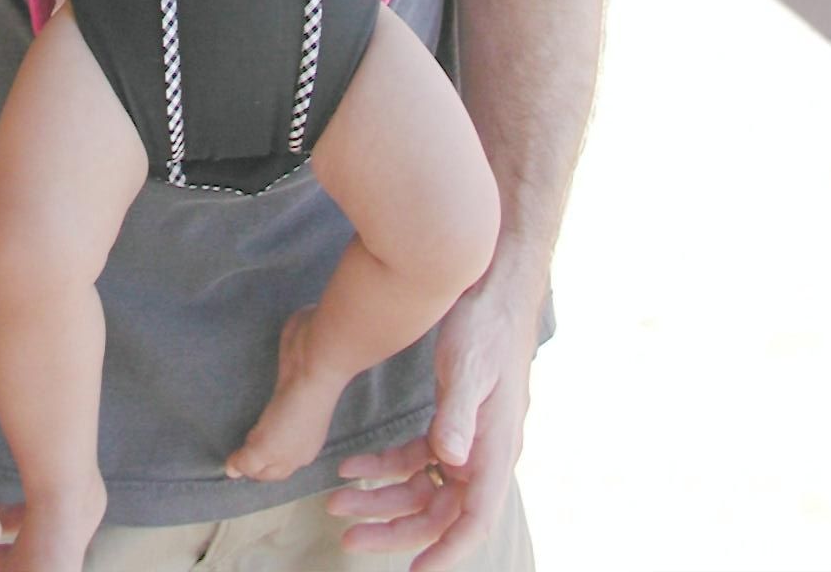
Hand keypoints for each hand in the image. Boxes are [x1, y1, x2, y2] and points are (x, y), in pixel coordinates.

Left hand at [328, 284, 538, 567]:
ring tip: (335, 499)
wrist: (495, 285)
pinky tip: (352, 465)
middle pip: (438, 510)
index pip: (475, 518)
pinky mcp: (450, 421)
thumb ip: (459, 414)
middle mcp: (482, 453)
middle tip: (346, 536)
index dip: (448, 551)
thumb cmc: (486, 325)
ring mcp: (465, 439)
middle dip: (393, 527)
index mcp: (494, 449)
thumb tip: (450, 460)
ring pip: (422, 487)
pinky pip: (416, 458)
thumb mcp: (467, 366)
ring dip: (380, 496)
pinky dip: (384, 465)